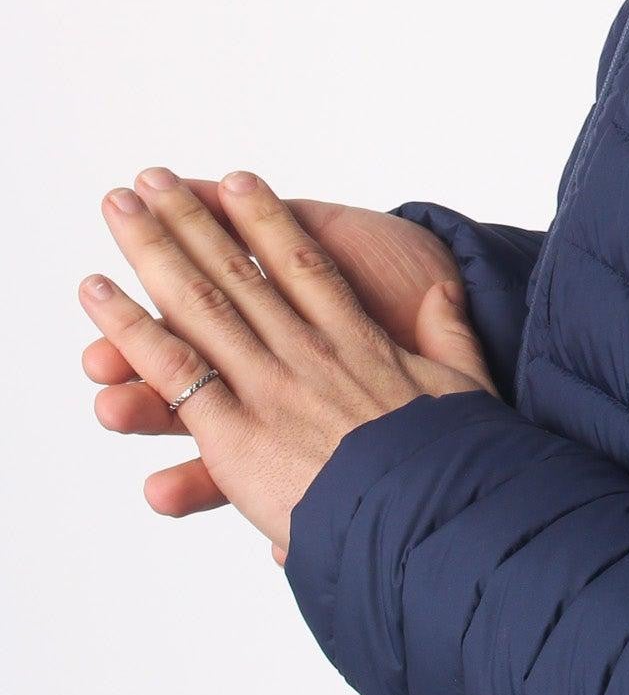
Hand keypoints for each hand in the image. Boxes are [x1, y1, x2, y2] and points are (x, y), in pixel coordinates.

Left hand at [81, 167, 495, 566]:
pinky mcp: (235, 431)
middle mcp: (306, 354)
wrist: (438, 515)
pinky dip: (130, 328)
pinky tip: (96, 293)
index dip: (267, 222)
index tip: (239, 182)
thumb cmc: (456, 465)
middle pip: (237, 271)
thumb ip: (451, 336)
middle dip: (188, 221)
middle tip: (147, 180)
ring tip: (119, 206)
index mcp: (357, 345)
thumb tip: (446, 294)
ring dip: (153, 248)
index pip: (303, 268)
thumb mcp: (466, 391)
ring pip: (199, 302)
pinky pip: (172, 369)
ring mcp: (268, 387)